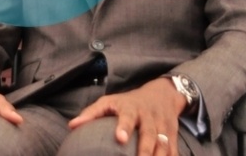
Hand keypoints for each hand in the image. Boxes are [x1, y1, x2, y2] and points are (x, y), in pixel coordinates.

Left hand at [68, 78, 184, 154]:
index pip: (127, 116)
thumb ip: (91, 113)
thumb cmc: (128, 102)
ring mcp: (164, 127)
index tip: (120, 138)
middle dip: (145, 150)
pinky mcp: (173, 137)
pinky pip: (174, 152)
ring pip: (165, 145)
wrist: (162, 95)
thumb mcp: (109, 102)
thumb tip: (71, 126)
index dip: (124, 127)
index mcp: (132, 108)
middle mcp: (149, 117)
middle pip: (150, 134)